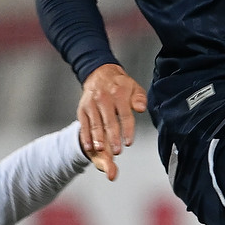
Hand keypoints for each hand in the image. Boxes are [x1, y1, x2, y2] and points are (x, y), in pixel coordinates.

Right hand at [77, 63, 146, 181]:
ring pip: (95, 124)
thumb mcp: (134, 87)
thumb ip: (140, 99)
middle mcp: (104, 98)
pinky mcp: (83, 109)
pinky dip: (85, 136)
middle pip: (109, 121)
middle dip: (113, 138)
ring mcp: (92, 104)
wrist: (100, 74)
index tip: (129, 142)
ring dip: (98, 138)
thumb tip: (141, 108)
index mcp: (119, 94)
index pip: (125, 115)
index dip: (127, 130)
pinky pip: (84, 124)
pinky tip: (89, 146)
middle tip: (116, 150)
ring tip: (101, 149)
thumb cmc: (119, 85)